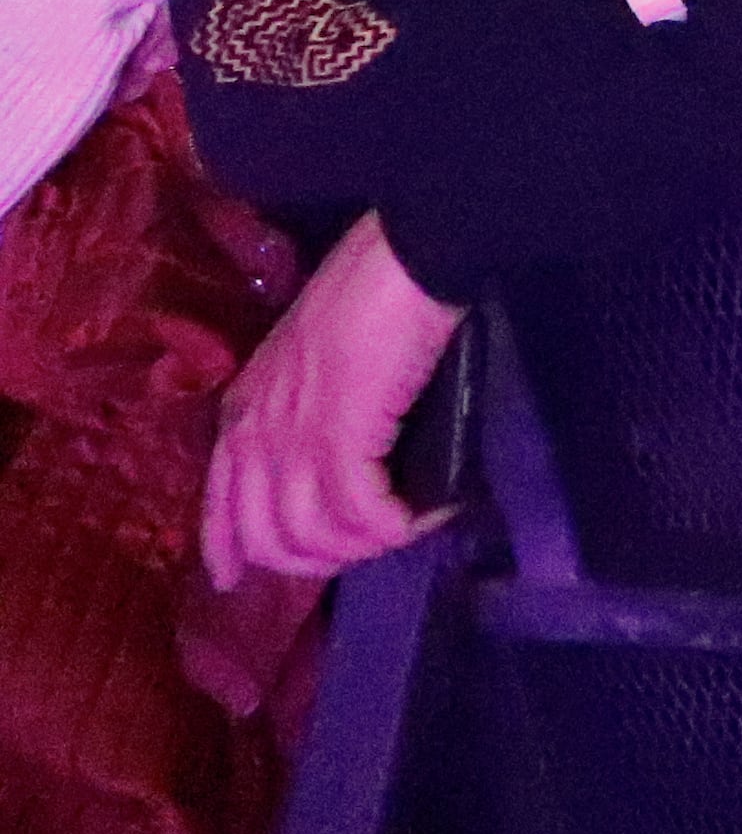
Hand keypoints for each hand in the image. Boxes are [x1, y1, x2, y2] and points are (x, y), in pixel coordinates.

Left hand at [202, 215, 464, 587]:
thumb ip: (308, 402)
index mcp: (245, 405)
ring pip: (313, 535)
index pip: (218, 502)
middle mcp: (256, 429)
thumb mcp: (315, 353)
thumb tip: (338, 454)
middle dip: (319, 558)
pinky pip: (362, 513)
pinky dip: (399, 524)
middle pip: (265, 535)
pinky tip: (432, 511)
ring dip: (366, 545)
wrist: (407, 254)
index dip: (227, 548)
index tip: (235, 579)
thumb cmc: (373, 289)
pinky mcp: (341, 437)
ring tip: (409, 525)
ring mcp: (295, 435)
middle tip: (373, 541)